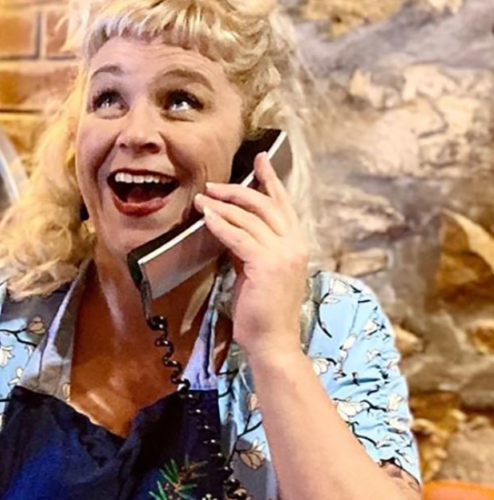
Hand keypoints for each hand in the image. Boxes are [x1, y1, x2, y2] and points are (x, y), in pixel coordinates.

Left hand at [194, 152, 308, 356]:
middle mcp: (294, 244)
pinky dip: (220, 224)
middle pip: (265, 204)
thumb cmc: (263, 310)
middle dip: (238, 189)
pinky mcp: (266, 264)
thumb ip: (251, 247)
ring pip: (249, 217)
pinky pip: (238, 236)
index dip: (270, 179)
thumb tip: (232, 227)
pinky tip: (205, 217)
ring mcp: (283, 254)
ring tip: (202, 198)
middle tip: (214, 184)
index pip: (283, 204)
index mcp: (296, 244)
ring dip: (222, 205)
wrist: (273, 340)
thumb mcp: (257, 270)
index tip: (260, 158)